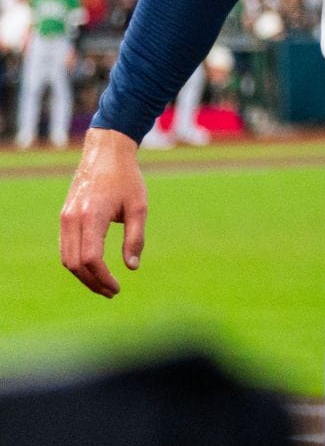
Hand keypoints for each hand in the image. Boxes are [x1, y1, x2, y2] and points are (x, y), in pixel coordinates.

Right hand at [59, 127, 147, 297]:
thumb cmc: (127, 179)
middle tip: (112, 292)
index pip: (91, 258)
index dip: (103, 277)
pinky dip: (77, 262)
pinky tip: (93, 269)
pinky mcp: (64, 216)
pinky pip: (65, 247)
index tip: (117, 288)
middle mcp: (73, 219)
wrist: (105, 153)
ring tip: (103, 285)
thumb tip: (132, 267)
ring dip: (83, 275)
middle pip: (75, 263)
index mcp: (92, 216)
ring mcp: (65, 218)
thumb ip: (135, 238)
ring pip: (67, 258)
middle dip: (93, 282)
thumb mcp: (138, 207)